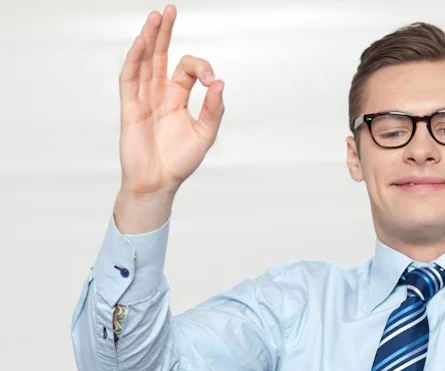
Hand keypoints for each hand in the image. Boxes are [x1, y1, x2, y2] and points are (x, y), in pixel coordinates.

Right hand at [118, 4, 224, 197]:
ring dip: (149, 39)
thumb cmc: (180, 161)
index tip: (210, 81)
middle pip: (160, 55)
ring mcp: (143, 98)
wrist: (159, 183)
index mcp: (178, 96)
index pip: (187, 68)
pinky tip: (140, 43)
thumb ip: (213, 109)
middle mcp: (159, 92)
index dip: (201, 67)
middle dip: (165, 32)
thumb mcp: (205, 134)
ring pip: (144, 62)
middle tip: (170, 9)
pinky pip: (130, 80)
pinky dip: (134, 61)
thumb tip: (219, 83)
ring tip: (156, 16)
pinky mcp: (130, 108)